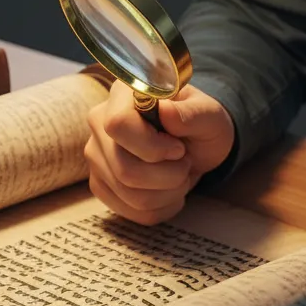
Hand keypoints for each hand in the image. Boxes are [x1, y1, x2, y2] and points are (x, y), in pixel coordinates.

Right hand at [84, 81, 234, 224]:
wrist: (191, 144)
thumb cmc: (198, 124)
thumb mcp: (209, 115)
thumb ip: (192, 114)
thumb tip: (166, 113)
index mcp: (123, 95)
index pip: (118, 125)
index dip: (152, 146)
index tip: (178, 148)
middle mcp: (100, 123)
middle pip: (124, 169)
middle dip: (168, 176)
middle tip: (185, 163)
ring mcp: (96, 155)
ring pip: (129, 194)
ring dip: (167, 193)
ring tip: (179, 175)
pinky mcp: (100, 184)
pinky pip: (130, 211)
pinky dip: (160, 207)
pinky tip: (169, 191)